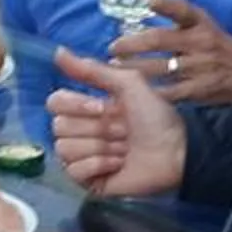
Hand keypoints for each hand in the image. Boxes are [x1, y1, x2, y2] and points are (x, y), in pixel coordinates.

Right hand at [46, 48, 185, 199]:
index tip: (103, 107)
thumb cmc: (156, 117)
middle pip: (59, 126)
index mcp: (86, 108)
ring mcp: (82, 157)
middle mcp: (80, 131)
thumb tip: (57, 51)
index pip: (55, 102)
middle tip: (122, 132)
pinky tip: (118, 165)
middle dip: (96, 128)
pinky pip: (73, 171)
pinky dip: (98, 166)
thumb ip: (91, 69)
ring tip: (124, 149)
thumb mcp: (127, 84)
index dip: (76, 105)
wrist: (176, 151)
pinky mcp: (88, 181)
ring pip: (64, 149)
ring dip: (100, 147)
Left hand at [110, 0, 231, 106]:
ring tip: (115, 68)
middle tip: (113, 47)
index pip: (183, 10)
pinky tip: (134, 92)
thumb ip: (177, 21)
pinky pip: (170, 92)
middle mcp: (200, 43)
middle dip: (133, 44)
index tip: (149, 0)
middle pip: (161, 40)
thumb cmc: (216, 46)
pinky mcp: (198, 89)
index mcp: (200, 23)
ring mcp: (199, 67)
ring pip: (160, 68)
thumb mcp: (203, 26)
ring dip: (134, 68)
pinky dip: (151, 92)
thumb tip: (138, 13)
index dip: (166, 4)